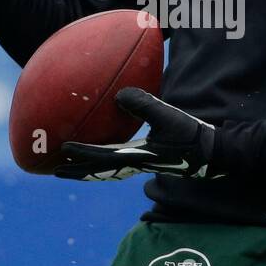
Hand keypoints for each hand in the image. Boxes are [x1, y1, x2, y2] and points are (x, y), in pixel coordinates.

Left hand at [54, 87, 227, 180]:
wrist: (211, 154)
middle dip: (76, 171)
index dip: (81, 152)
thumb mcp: (169, 117)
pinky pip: (117, 164)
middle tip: (54, 171)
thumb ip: (144, 105)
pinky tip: (102, 153)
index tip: (62, 147)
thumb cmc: (191, 136)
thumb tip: (119, 93)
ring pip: (106, 171)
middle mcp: (134, 163)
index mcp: (137, 156)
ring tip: (70, 167)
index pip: (102, 156)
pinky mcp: (148, 161)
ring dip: (87, 170)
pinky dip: (103, 162)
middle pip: (98, 171)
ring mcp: (140, 164)